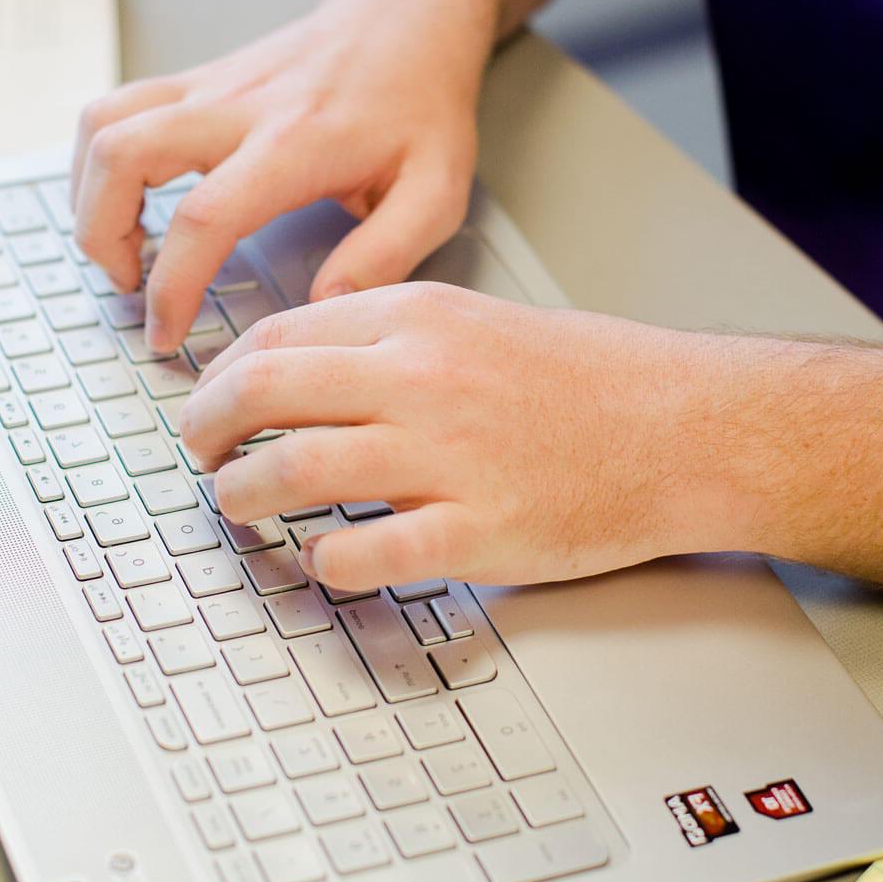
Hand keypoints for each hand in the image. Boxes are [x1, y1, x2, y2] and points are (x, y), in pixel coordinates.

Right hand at [69, 1, 486, 352]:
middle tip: (131, 285)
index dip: (171, 285)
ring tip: (121, 247)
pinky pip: (113, 111)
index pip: (204, 217)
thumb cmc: (420, 106)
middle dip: (101, 234)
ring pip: (100, 124)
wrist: (404, 17)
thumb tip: (322, 303)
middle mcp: (236, 107)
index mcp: (294, 143)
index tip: (167, 333)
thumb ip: (385, 254)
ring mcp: (206, 87)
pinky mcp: (193, 82)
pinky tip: (126, 202)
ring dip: (88, 193)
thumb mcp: (434, 191)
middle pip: (121, 154)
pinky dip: (98, 162)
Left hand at [179, 283, 748, 589]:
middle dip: (208, 431)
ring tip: (239, 505)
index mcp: (416, 318)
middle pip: (265, 394)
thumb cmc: (587, 379)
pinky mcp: (477, 531)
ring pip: (297, 471)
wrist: (682, 427)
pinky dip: (326, 562)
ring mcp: (447, 456)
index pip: (276, 337)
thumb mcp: (474, 321)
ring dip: (245, 495)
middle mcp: (420, 378)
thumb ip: (385, 339)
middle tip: (201, 455)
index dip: (221, 377)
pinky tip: (325, 560)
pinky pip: (366, 553)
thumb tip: (295, 371)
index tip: (209, 405)